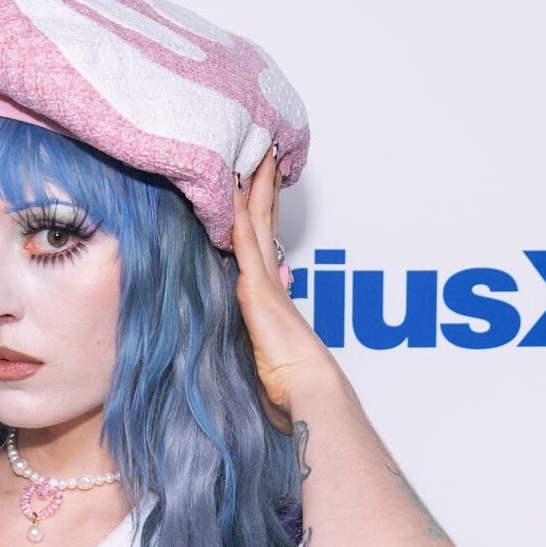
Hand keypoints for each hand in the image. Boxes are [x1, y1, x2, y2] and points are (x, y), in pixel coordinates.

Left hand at [231, 149, 340, 434]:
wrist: (309, 391)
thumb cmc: (290, 387)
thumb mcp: (266, 358)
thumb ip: (261, 337)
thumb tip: (267, 316)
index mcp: (272, 299)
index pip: (262, 248)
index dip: (262, 218)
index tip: (262, 192)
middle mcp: (270, 284)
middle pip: (264, 226)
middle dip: (265, 191)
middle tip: (264, 155)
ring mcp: (265, 284)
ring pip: (256, 225)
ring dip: (255, 189)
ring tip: (254, 156)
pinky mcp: (258, 290)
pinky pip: (245, 243)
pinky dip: (240, 215)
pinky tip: (235, 190)